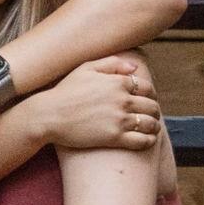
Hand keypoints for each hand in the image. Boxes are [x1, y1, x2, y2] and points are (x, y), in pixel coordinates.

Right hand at [36, 56, 160, 151]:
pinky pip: (142, 141)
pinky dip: (149, 140)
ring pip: (150, 123)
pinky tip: (147, 140)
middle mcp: (122, 99)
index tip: (148, 100)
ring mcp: (119, 119)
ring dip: (154, 126)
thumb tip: (135, 67)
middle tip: (151, 115)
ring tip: (152, 128)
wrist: (49, 115)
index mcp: (117, 82)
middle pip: (152, 106)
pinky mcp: (114, 138)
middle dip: (154, 111)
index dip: (151, 94)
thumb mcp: (86, 68)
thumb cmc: (65, 90)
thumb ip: (112, 63)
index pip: (146, 88)